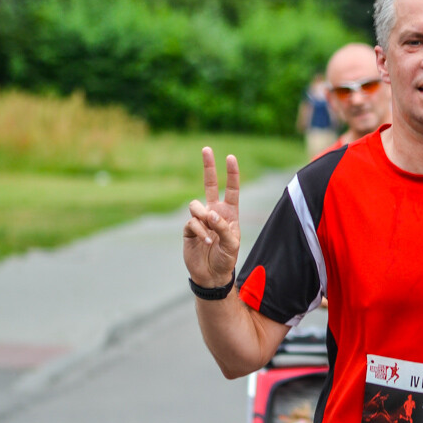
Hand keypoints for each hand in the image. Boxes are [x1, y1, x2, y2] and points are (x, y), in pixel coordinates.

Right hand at [183, 147, 240, 287]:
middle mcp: (214, 212)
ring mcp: (200, 219)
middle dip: (208, 166)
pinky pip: (192, 222)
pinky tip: (206, 241)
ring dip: (203, 217)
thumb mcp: (233, 244)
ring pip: (196, 205)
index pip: (231, 189)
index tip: (231, 157)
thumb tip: (210, 213)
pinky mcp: (189, 229)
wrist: (212, 274)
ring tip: (211, 234)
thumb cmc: (226, 258)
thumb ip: (224, 227)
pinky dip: (200, 231)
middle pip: (210, 184)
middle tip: (207, 148)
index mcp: (229, 212)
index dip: (231, 174)